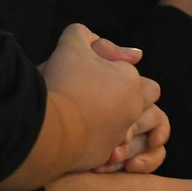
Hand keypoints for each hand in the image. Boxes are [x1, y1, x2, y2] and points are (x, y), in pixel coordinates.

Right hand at [41, 24, 160, 172]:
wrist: (47, 131)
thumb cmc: (62, 84)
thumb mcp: (69, 46)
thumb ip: (82, 34)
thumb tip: (93, 38)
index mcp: (131, 82)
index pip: (131, 69)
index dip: (110, 65)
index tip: (86, 69)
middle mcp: (132, 109)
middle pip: (144, 98)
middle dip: (126, 94)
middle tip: (97, 93)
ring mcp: (120, 134)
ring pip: (125, 123)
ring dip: (109, 118)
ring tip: (82, 114)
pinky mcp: (104, 156)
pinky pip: (108, 147)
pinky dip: (96, 140)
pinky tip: (75, 134)